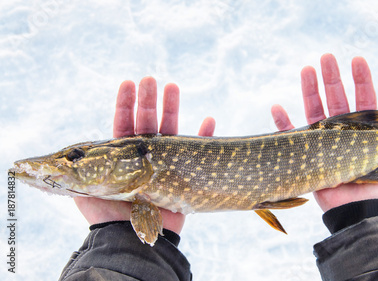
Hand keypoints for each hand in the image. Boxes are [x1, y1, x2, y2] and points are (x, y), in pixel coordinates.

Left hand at [74, 77, 215, 233]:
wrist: (132, 241)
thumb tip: (63, 156)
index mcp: (122, 157)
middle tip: (152, 79)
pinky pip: (197, 154)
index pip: (124, 124)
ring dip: (172, 109)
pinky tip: (210, 120)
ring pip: (170, 131)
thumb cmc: (108, 218)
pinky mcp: (182, 176)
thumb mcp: (85, 190)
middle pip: (147, 122)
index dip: (125, 104)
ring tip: (173, 87)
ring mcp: (164, 164)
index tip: (128, 83)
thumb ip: (78, 171)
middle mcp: (144, 157)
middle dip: (149, 100)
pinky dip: (204, 137)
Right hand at [272, 54, 377, 210]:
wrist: (362, 213)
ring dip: (310, 90)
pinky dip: (283, 123)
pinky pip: (292, 136)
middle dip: (332, 77)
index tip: (357, 60)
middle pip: (337, 98)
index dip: (361, 79)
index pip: (364, 98)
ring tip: (306, 69)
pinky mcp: (309, 155)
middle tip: (326, 57)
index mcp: (367, 130)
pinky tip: (277, 107)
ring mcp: (325, 142)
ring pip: (315, 110)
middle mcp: (345, 132)